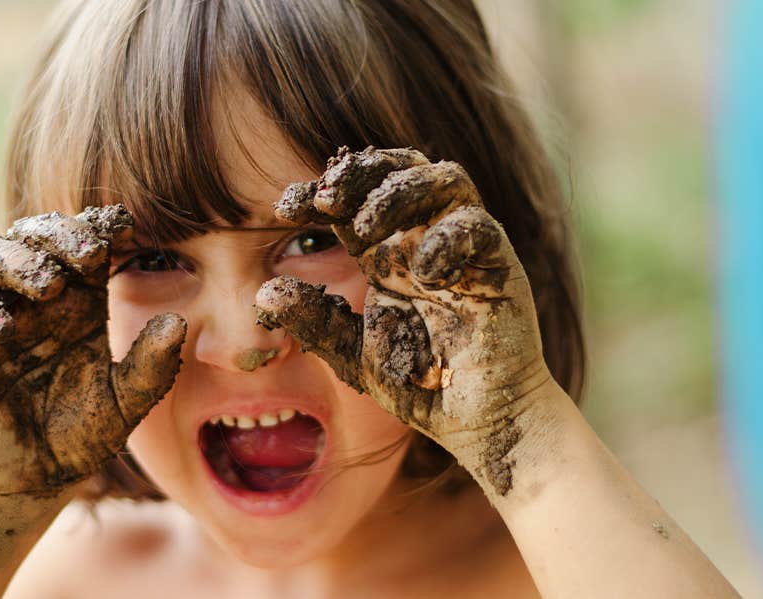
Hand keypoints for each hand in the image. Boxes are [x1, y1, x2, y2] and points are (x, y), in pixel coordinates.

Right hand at [0, 205, 186, 495]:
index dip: (100, 226)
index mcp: (79, 299)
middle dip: (58, 233)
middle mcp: (34, 298)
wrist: (32, 480)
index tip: (124, 228)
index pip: (84, 242)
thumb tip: (177, 322)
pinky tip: (3, 328)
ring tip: (47, 284)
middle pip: (33, 234)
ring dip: (15, 260)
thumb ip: (151, 365)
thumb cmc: (82, 433)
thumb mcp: (127, 402)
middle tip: (88, 252)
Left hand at [254, 147, 555, 497]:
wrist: (477, 422)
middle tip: (326, 200)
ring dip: (401, 192)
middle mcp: (424, 240)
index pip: (354, 199)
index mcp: (386, 254)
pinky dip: (447, 238)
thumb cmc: (422, 385)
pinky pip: (478, 226)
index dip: (319, 191)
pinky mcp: (498, 266)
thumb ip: (315, 321)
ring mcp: (464, 249)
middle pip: (400, 169)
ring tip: (367, 228)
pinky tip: (424, 273)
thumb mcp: (352, 353)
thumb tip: (263, 292)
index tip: (285, 208)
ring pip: (444, 178)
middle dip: (360, 173)